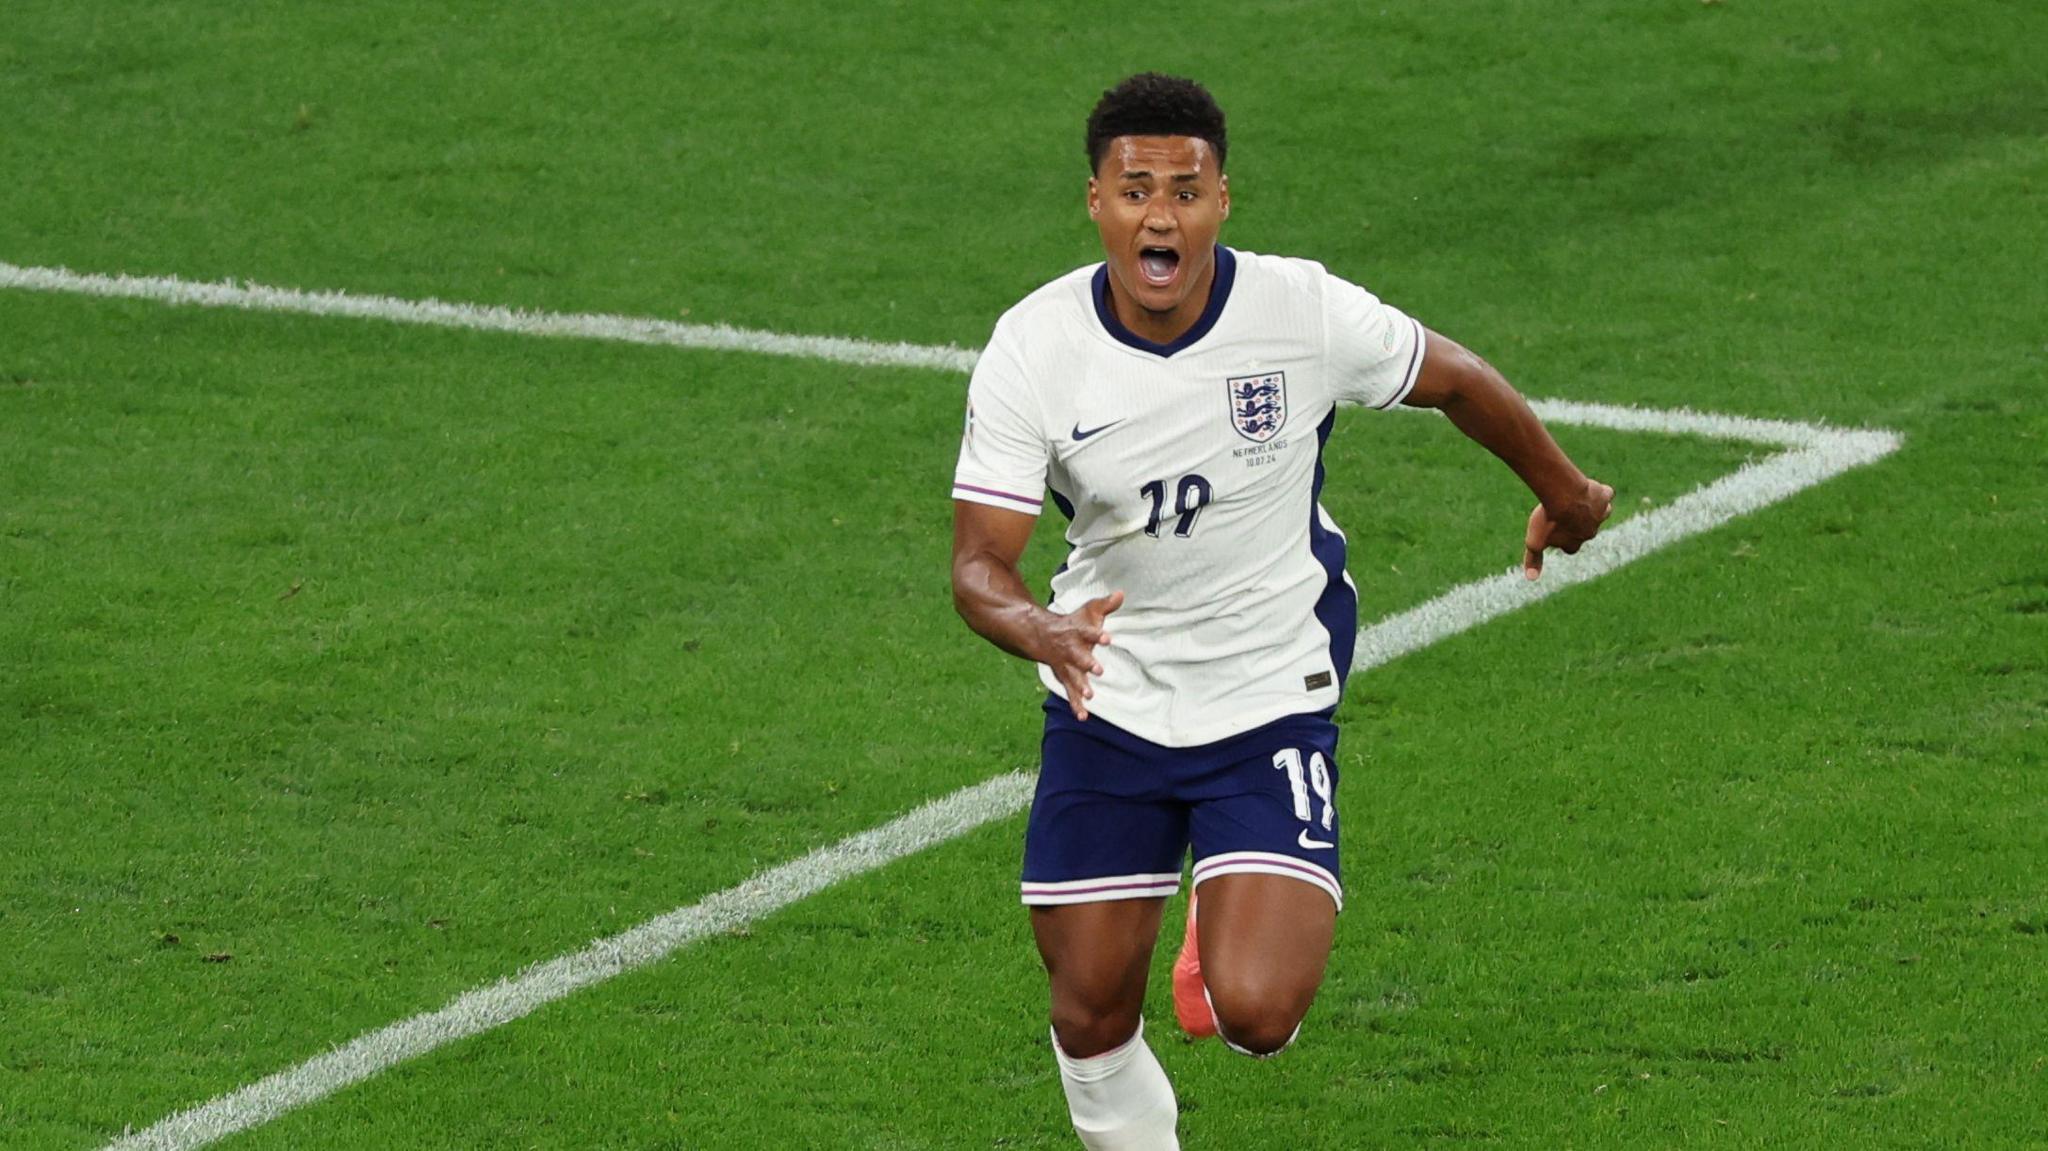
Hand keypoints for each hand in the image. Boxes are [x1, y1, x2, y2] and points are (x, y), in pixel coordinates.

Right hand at [1035, 591, 1123, 719]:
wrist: (1041, 635)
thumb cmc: (1072, 623)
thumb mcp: (1088, 612)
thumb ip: (1105, 605)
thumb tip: (1121, 593)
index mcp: (1077, 632)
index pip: (1088, 632)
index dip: (1097, 635)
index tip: (1107, 638)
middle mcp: (1071, 650)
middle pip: (1079, 657)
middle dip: (1088, 664)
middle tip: (1099, 670)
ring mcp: (1066, 666)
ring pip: (1073, 677)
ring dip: (1081, 687)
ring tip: (1091, 697)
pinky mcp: (1065, 678)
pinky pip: (1070, 693)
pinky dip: (1076, 705)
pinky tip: (1083, 717)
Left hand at [1523, 477, 1613, 579]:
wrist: (1563, 496)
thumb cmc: (1548, 519)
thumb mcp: (1535, 542)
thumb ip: (1533, 559)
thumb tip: (1531, 578)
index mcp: (1575, 543)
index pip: (1571, 546)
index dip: (1563, 540)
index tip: (1554, 531)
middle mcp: (1590, 531)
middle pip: (1587, 529)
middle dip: (1577, 522)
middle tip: (1563, 512)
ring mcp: (1600, 514)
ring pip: (1602, 512)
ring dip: (1593, 509)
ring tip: (1579, 501)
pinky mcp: (1605, 497)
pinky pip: (1607, 494)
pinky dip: (1601, 492)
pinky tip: (1590, 487)